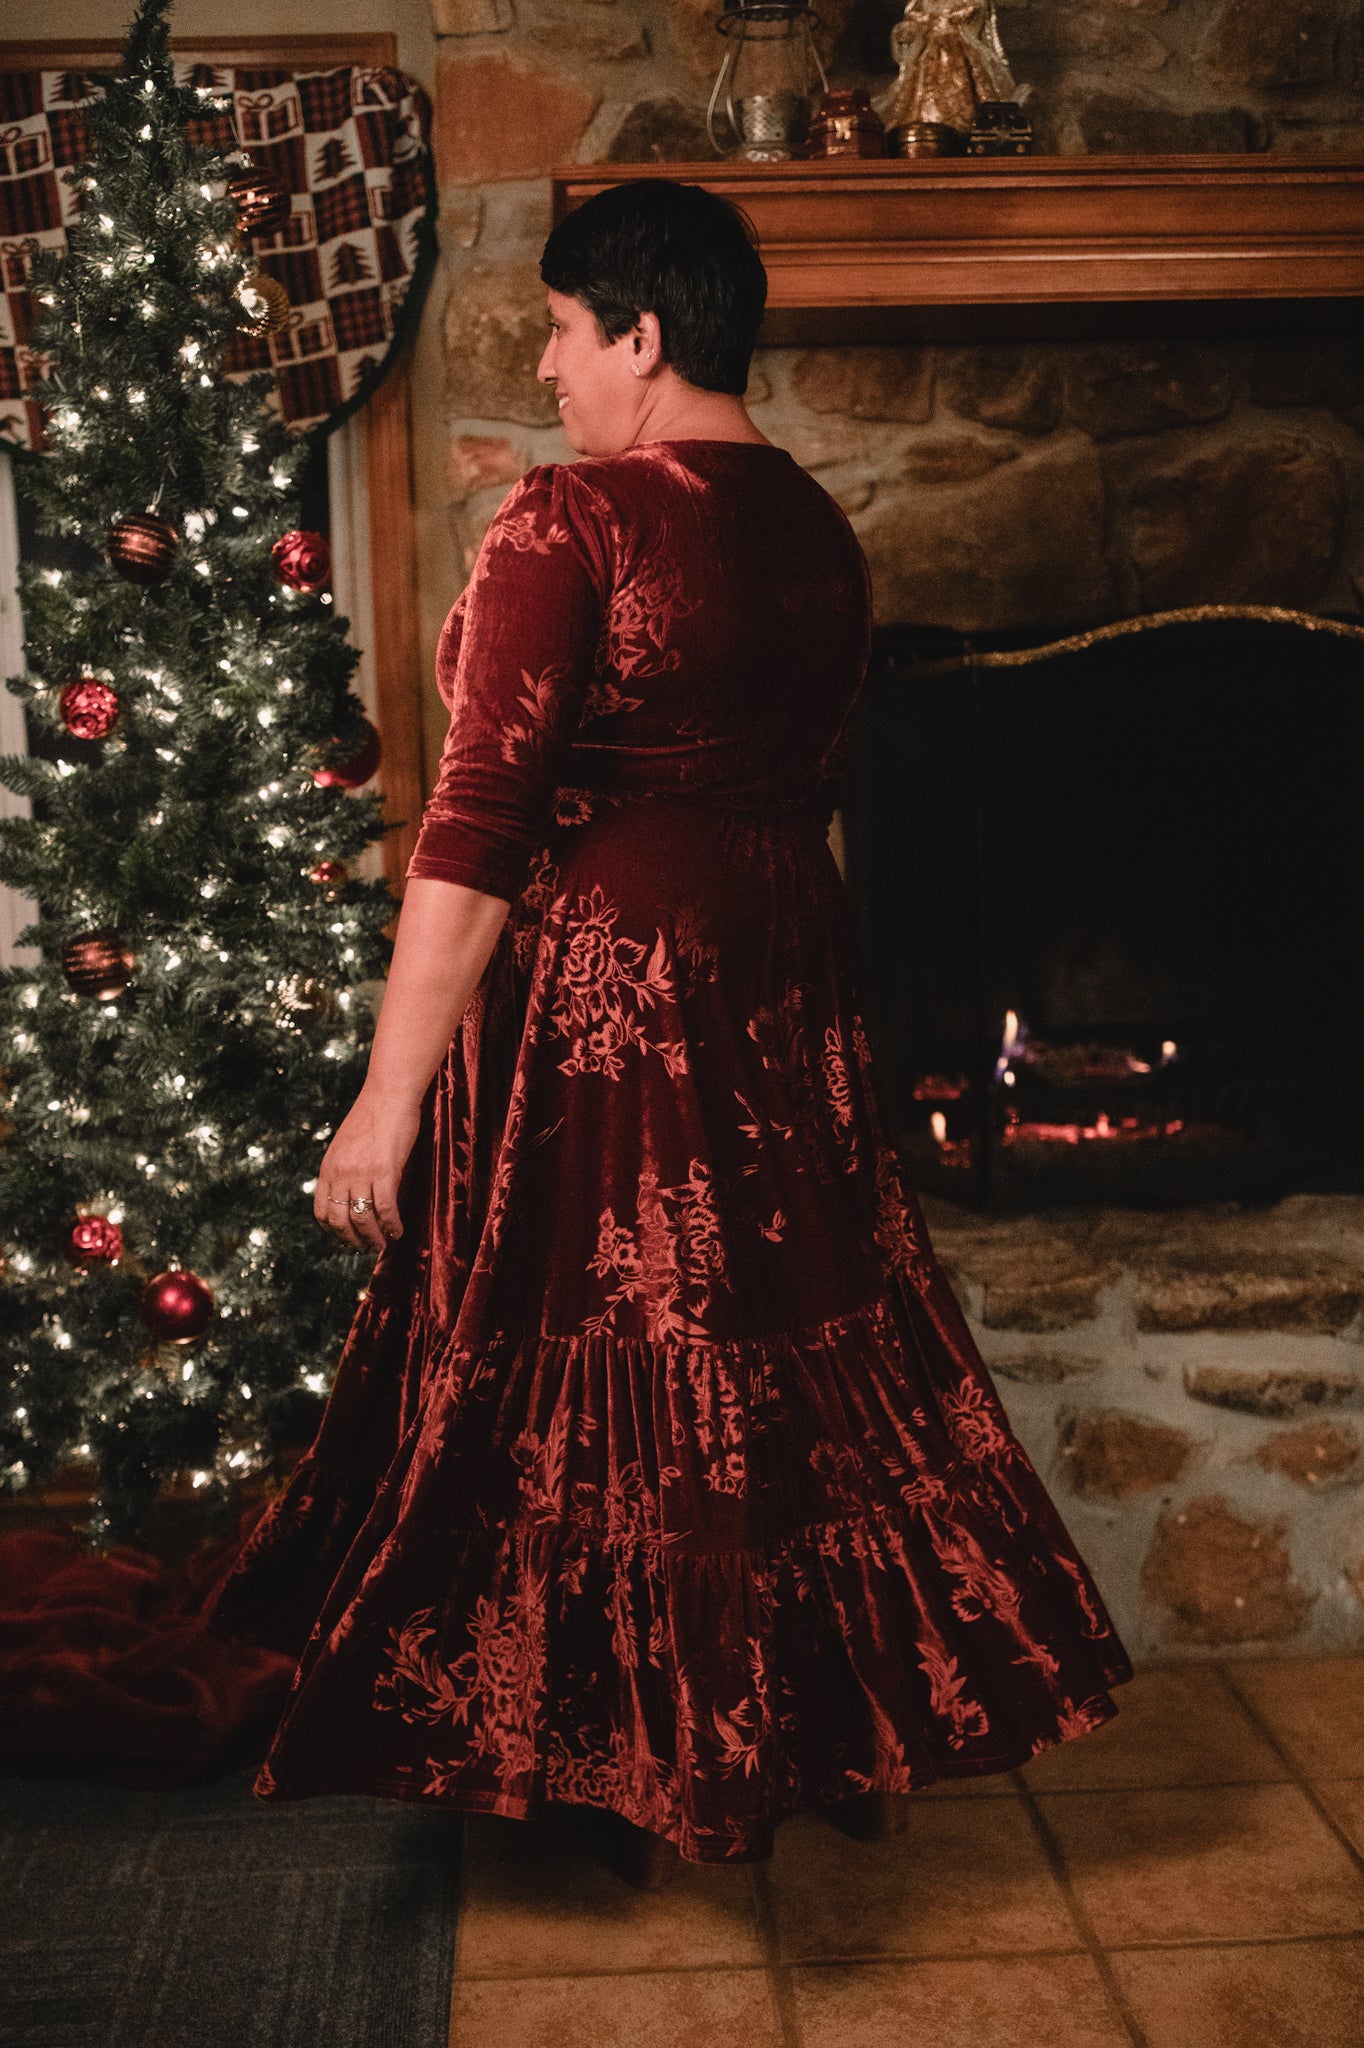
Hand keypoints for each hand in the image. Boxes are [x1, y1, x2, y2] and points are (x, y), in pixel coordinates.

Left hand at [314, 1088, 420, 1252]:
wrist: (389, 1095)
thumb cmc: (373, 1116)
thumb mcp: (346, 1145)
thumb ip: (344, 1169)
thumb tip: (352, 1193)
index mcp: (328, 1168)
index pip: (321, 1212)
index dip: (332, 1232)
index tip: (345, 1240)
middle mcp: (340, 1174)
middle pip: (339, 1221)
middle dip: (352, 1241)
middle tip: (365, 1248)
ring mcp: (361, 1174)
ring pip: (362, 1220)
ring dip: (373, 1238)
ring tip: (383, 1244)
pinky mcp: (385, 1172)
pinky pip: (385, 1209)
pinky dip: (392, 1225)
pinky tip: (398, 1231)